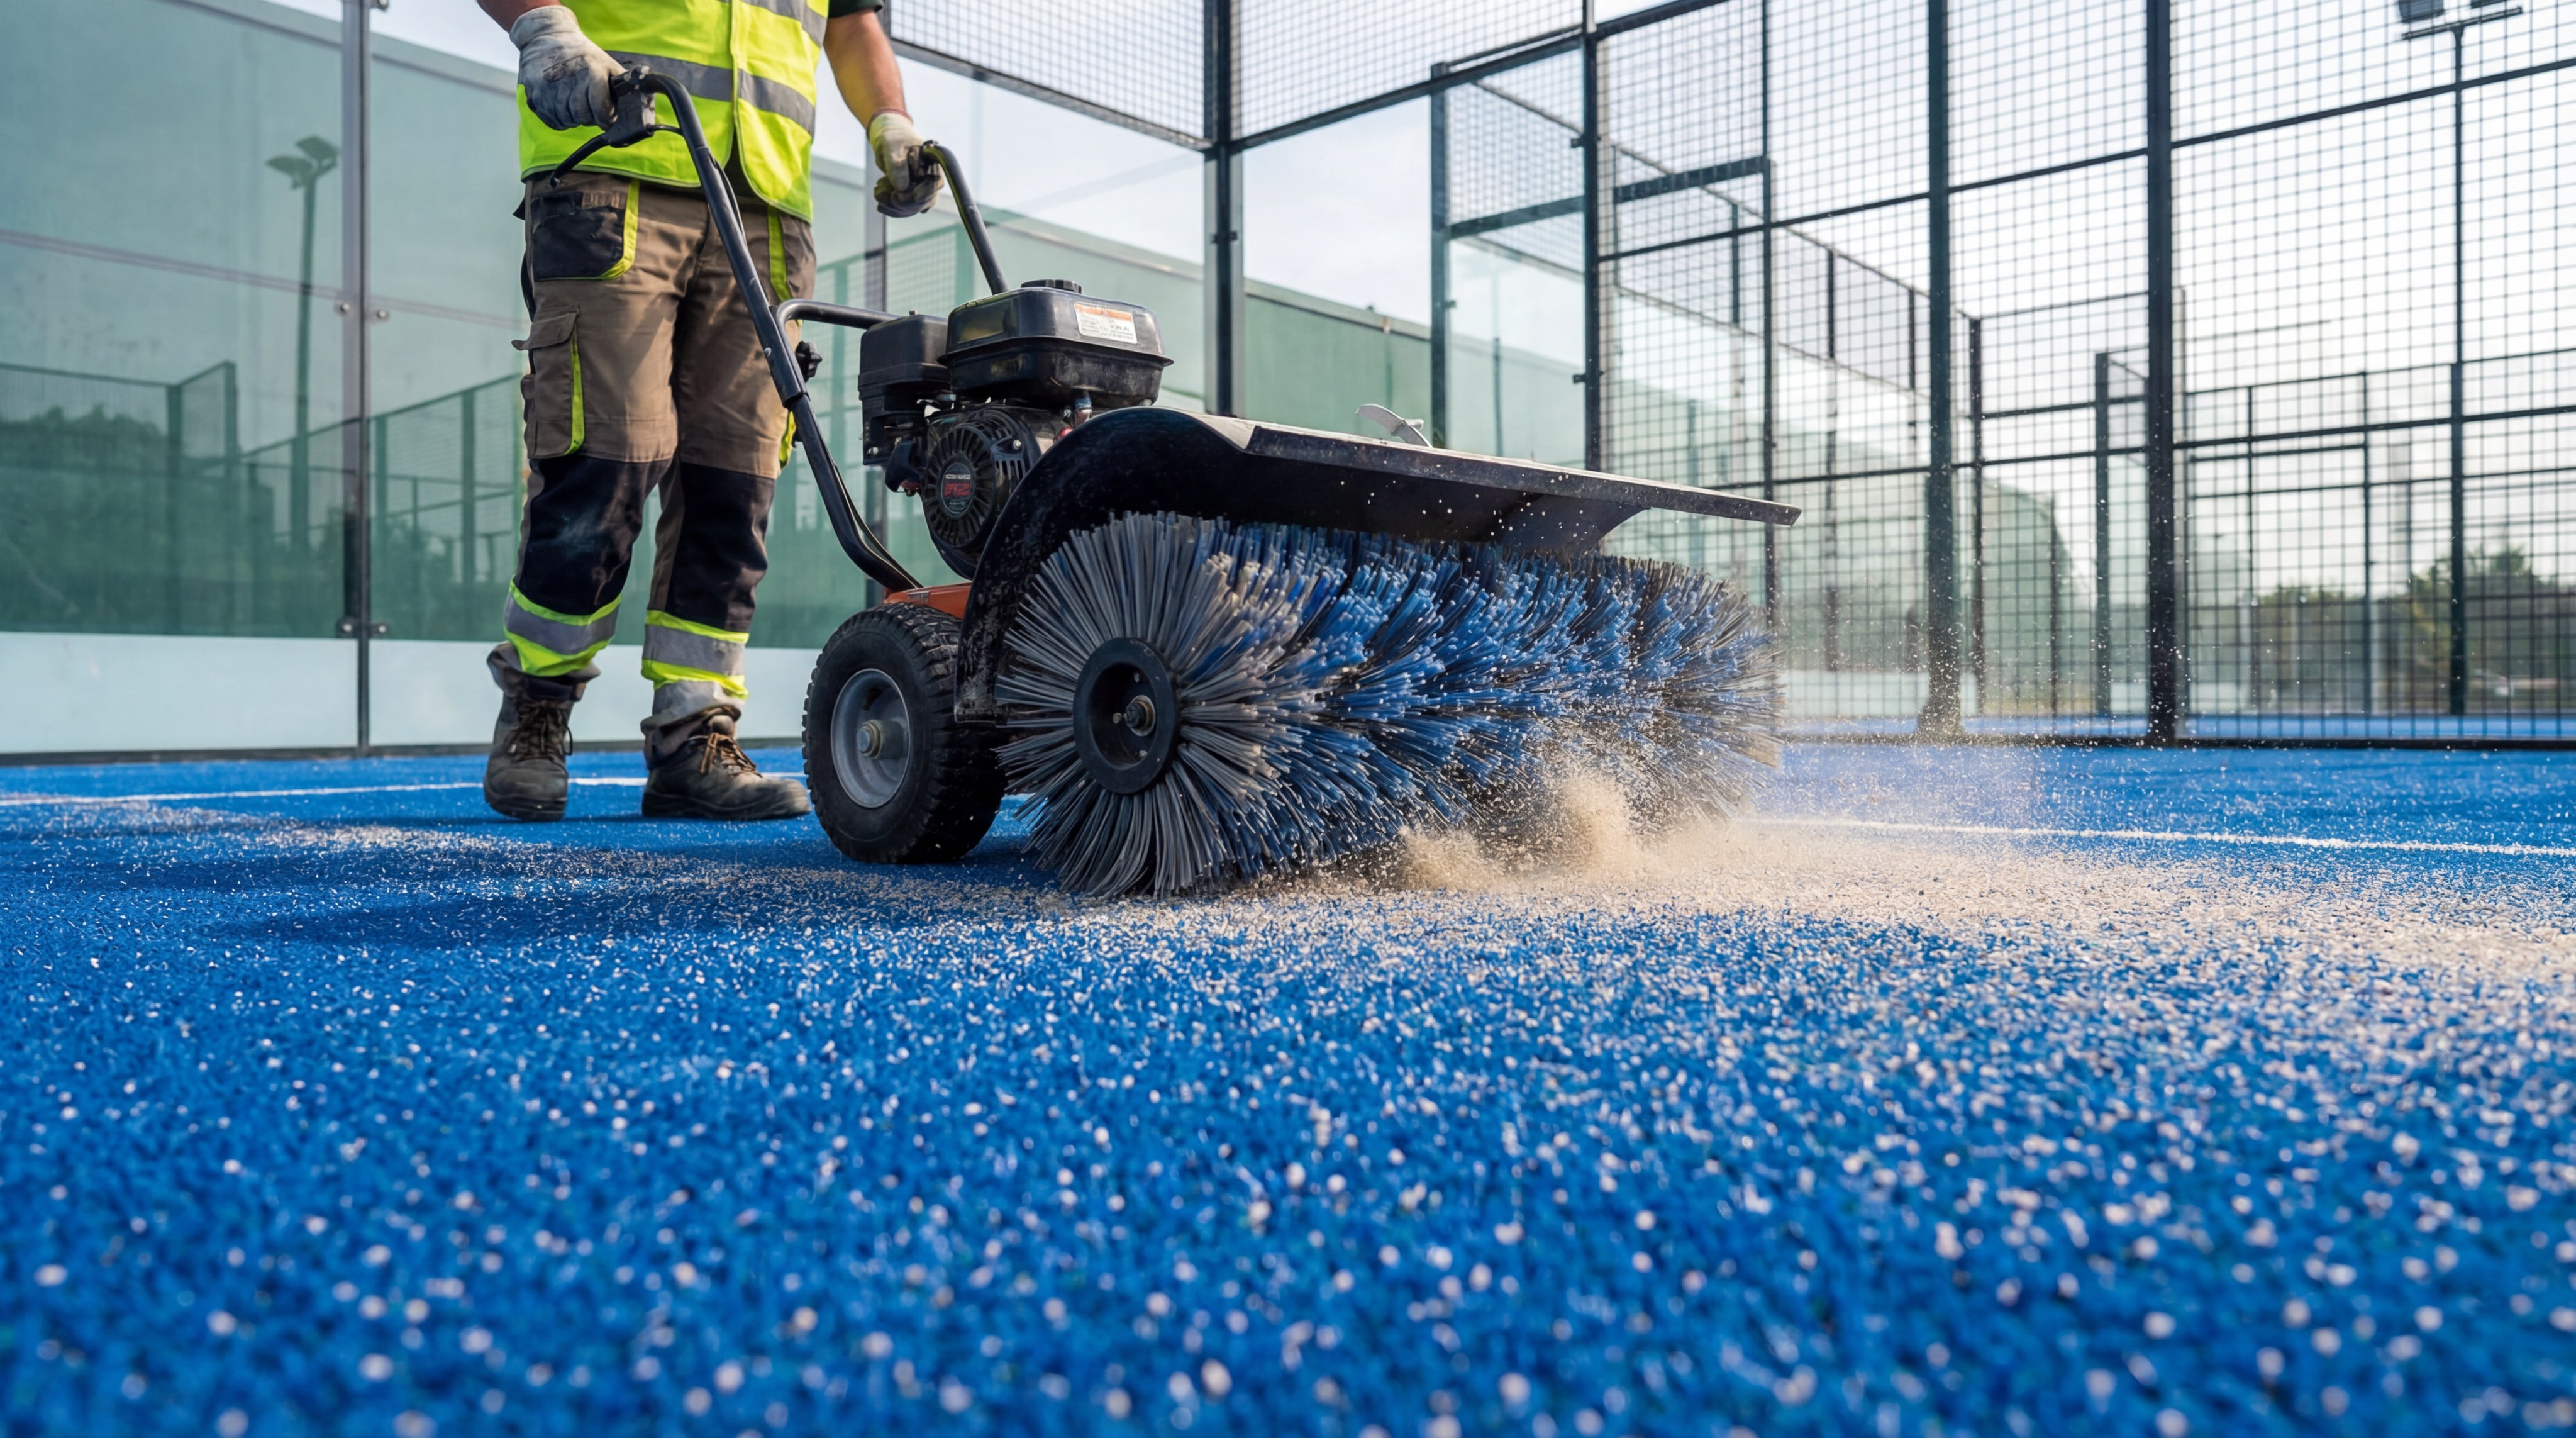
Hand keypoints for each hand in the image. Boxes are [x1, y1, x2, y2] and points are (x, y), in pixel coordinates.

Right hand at [512, 7, 619, 130]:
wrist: (546, 37)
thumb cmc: (583, 55)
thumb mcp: (606, 63)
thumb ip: (623, 85)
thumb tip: (641, 105)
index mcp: (591, 71)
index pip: (601, 109)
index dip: (606, 118)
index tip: (607, 118)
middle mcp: (568, 79)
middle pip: (583, 116)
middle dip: (590, 117)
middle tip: (590, 109)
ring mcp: (548, 87)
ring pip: (567, 120)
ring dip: (574, 118)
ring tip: (575, 104)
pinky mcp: (534, 93)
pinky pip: (552, 121)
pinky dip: (560, 120)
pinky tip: (562, 106)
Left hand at [868, 111, 942, 217]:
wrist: (890, 141)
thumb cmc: (893, 139)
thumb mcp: (891, 147)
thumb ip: (897, 165)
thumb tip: (901, 188)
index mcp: (933, 162)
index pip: (936, 182)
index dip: (925, 192)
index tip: (910, 197)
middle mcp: (932, 178)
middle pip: (925, 200)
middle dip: (903, 202)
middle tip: (879, 193)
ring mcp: (923, 189)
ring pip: (914, 208)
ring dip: (894, 206)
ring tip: (877, 192)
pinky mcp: (913, 196)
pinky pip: (906, 209)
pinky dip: (892, 208)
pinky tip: (880, 203)